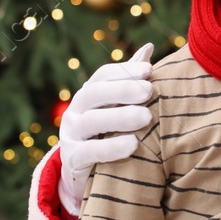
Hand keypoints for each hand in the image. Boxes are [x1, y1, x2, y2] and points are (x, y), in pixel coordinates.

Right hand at [58, 43, 154, 213]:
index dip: (124, 71)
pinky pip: (89, 153)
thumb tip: (149, 46)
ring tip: (147, 118)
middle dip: (122, 90)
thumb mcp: (118, 106)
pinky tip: (133, 145)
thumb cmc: (109, 131)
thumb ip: (131, 79)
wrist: (86, 172)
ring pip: (91, 122)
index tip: (149, 70)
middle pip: (94, 94)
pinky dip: (111, 148)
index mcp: (89, 94)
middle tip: (149, 91)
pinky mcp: (72, 160)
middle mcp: (75, 110)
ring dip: (120, 117)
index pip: (102, 76)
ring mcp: (71, 135)